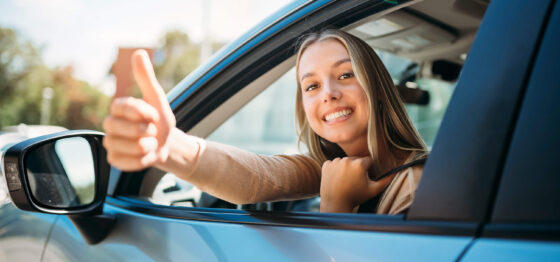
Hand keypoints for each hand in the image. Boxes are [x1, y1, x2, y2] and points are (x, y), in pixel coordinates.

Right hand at [102, 49, 175, 170]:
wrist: (167, 144)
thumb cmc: (160, 120)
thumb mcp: (157, 98)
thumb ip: (146, 78)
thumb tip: (138, 52)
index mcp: (118, 107)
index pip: (124, 107)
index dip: (143, 113)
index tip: (154, 115)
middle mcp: (109, 124)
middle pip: (120, 128)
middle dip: (145, 131)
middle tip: (152, 131)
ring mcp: (110, 143)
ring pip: (127, 146)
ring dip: (147, 146)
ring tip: (150, 143)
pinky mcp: (113, 160)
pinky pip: (127, 162)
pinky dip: (142, 160)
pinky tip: (146, 155)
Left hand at [320, 157, 393, 212]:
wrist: (335, 203)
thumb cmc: (355, 197)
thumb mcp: (373, 190)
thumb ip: (385, 180)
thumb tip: (395, 172)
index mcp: (359, 164)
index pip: (368, 161)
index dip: (368, 170)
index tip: (364, 178)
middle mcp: (346, 159)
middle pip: (356, 160)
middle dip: (357, 168)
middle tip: (355, 181)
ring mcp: (335, 161)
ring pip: (345, 161)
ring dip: (346, 168)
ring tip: (345, 181)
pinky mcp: (326, 164)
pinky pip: (334, 163)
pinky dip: (336, 169)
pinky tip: (337, 179)